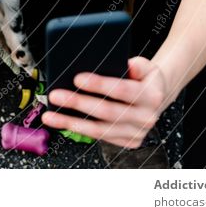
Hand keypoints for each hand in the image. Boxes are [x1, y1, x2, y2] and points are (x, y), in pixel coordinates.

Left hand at [41, 56, 168, 147]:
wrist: (156, 96)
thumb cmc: (143, 77)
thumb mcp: (145, 65)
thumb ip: (136, 64)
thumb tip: (122, 64)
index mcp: (152, 95)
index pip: (122, 90)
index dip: (99, 84)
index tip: (76, 78)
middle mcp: (147, 117)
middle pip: (107, 112)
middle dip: (78, 103)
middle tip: (55, 95)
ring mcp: (138, 133)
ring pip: (100, 130)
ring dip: (71, 122)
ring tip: (49, 116)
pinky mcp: (128, 142)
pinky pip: (100, 137)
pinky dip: (79, 129)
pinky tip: (62, 122)